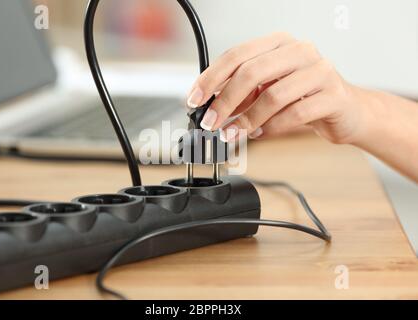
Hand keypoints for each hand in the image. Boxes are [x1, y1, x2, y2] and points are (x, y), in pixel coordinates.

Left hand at [186, 32, 373, 144]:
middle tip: (211, 123)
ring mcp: (319, 71)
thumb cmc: (304, 97)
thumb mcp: (268, 89)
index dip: (211, 78)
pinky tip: (260, 134)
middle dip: (225, 101)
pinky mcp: (333, 95)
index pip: (236, 55)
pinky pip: (294, 114)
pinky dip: (272, 128)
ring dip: (247, 119)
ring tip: (235, 133)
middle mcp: (299, 51)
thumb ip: (242, 94)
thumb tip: (210, 107)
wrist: (347, 110)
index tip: (195, 100)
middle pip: (252, 72)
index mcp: (278, 44)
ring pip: (273, 95)